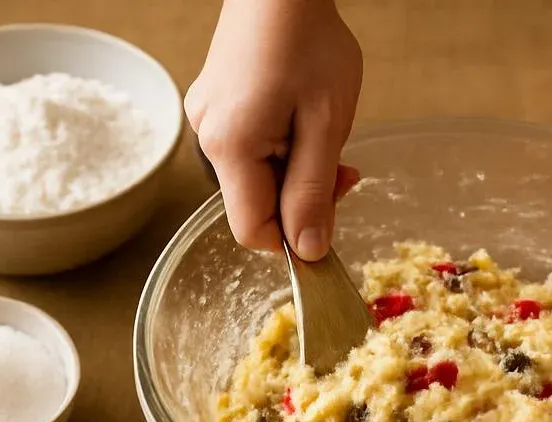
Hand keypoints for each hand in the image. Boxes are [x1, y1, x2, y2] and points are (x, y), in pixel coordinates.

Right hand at [186, 0, 362, 257]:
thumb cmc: (307, 39)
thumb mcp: (325, 125)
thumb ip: (314, 193)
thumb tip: (309, 251)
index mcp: (230, 148)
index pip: (252, 231)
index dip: (293, 238)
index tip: (330, 218)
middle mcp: (208, 138)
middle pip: (256, 204)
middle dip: (301, 198)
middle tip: (342, 167)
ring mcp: (209, 120)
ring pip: (256, 178)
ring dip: (296, 171)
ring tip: (324, 131)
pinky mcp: (217, 106)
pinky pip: (251, 150)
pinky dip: (282, 148)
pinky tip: (302, 118)